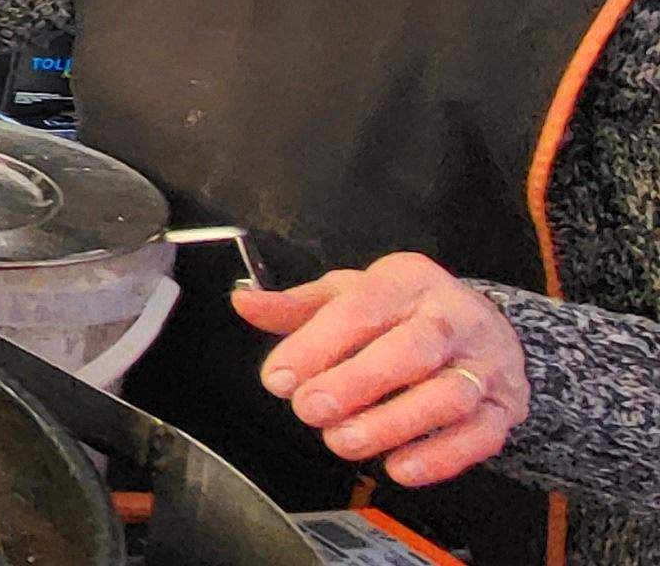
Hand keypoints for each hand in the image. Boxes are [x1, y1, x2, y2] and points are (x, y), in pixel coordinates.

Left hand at [238, 254, 528, 487]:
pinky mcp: (504, 407)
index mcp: (408, 282)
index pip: (361, 308)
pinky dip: (440, 456)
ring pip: (449, 395)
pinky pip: (480, 435)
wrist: (486, 326)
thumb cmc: (405, 311)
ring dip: (393, 423)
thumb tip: (244, 304)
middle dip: (357, 383)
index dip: (317, 345)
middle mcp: (453, 319)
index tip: (279, 378)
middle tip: (310, 410)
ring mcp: (484, 364)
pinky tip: (399, 468)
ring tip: (344, 442)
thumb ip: (296, 305)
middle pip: (412, 349)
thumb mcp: (351, 293)